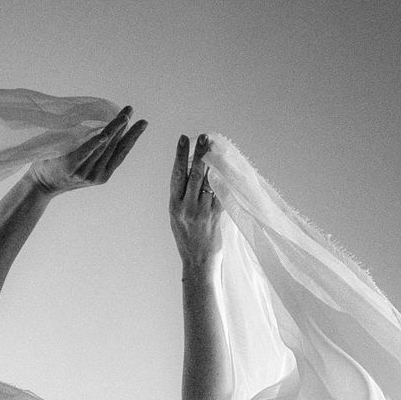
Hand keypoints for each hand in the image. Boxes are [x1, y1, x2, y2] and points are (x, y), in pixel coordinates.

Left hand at [31, 106, 147, 194]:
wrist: (40, 186)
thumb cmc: (61, 168)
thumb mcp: (84, 163)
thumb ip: (96, 151)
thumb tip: (107, 128)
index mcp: (103, 174)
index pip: (122, 152)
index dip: (133, 137)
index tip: (142, 122)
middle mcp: (97, 174)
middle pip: (115, 148)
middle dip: (125, 128)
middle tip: (131, 110)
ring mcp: (85, 172)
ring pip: (103, 148)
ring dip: (114, 129)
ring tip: (123, 116)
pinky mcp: (71, 167)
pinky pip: (85, 152)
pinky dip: (94, 143)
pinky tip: (105, 134)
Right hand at [169, 132, 223, 269]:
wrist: (198, 262)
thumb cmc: (188, 239)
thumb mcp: (178, 217)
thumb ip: (183, 197)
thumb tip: (193, 171)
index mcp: (174, 206)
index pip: (176, 175)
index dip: (180, 155)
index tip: (183, 139)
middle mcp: (186, 207)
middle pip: (193, 174)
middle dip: (199, 153)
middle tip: (204, 137)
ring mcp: (201, 211)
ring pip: (208, 181)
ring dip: (213, 162)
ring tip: (215, 148)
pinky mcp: (216, 216)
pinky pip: (221, 193)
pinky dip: (223, 179)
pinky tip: (226, 167)